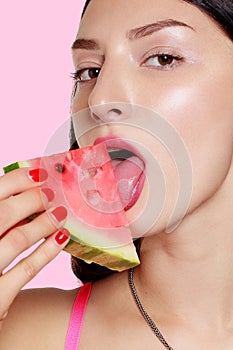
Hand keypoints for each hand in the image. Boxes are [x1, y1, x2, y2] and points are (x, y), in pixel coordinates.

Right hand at [0, 168, 69, 328]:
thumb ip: (1, 216)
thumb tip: (26, 190)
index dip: (17, 180)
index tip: (40, 173)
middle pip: (6, 213)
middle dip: (34, 199)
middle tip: (53, 194)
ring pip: (19, 238)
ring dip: (44, 223)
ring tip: (61, 213)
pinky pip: (27, 269)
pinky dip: (47, 251)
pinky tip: (62, 238)